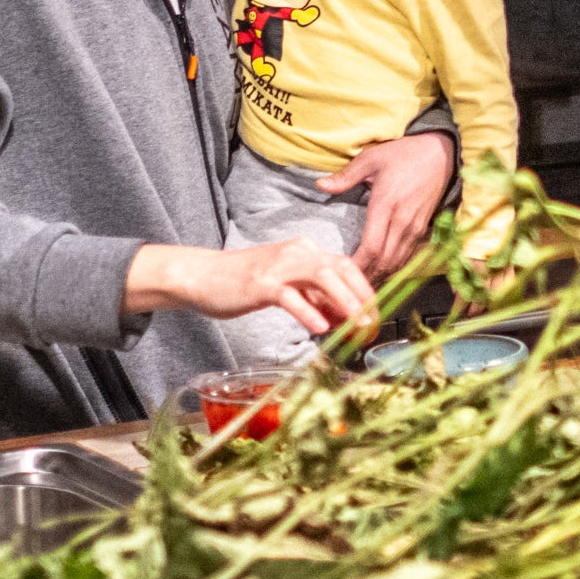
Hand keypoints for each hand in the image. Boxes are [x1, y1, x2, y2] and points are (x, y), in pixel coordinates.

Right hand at [130, 239, 379, 340]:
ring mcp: (278, 266)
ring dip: (345, 302)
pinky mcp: (260, 283)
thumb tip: (342, 317)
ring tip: (358, 326)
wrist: (202, 276)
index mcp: (306, 251)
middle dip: (363, 298)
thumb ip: (314, 297)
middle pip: (341, 269)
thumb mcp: (287, 287)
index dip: (366, 291)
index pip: (347, 266)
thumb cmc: (244, 284)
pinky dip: (308, 311)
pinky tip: (319, 327)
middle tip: (373, 325)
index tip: (377, 316)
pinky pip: (290, 296)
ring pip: (322, 277)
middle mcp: (297, 252)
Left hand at [334, 130, 459, 275]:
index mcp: (386, 205)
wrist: (440, 153)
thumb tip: (320, 186)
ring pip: (397, 263)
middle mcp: (402, 221)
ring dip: (380, 277)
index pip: (372, 247)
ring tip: (361, 287)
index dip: (358, 266)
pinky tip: (381, 274)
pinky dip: (393, 269)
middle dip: (366, 278)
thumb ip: (346, 176)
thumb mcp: (371, 158)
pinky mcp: (423, 229)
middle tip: (346, 288)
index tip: (341, 274)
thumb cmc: (404, 154)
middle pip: (384, 262)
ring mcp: (415, 227)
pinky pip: (407, 256)